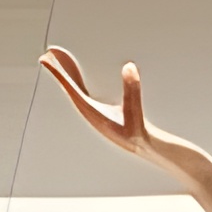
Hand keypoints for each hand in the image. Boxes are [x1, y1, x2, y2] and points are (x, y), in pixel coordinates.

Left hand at [39, 46, 207, 182]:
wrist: (166, 159)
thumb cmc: (149, 142)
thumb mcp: (139, 117)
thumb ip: (132, 94)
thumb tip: (128, 68)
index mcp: (97, 118)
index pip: (73, 91)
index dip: (59, 74)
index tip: (45, 59)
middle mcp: (98, 117)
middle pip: (74, 89)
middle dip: (62, 70)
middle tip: (49, 52)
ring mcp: (106, 117)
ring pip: (83, 91)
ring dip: (73, 74)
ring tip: (64, 57)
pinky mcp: (115, 116)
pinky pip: (95, 94)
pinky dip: (88, 80)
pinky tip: (89, 76)